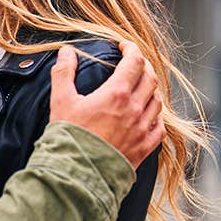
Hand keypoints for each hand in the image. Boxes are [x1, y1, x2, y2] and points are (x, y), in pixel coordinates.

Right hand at [48, 41, 164, 168]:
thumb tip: (67, 51)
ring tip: (141, 87)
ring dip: (151, 89)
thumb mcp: (61, 101)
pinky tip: (148, 116)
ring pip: (157, 101)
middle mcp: (134, 109)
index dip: (131, 48)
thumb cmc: (68, 138)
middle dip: (143, 66)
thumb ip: (64, 72)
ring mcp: (142, 130)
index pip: (134, 61)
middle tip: (133, 63)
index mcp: (116, 94)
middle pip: (150, 78)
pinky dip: (156, 117)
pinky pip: (160, 128)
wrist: (76, 175)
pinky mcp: (144, 148)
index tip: (123, 45)